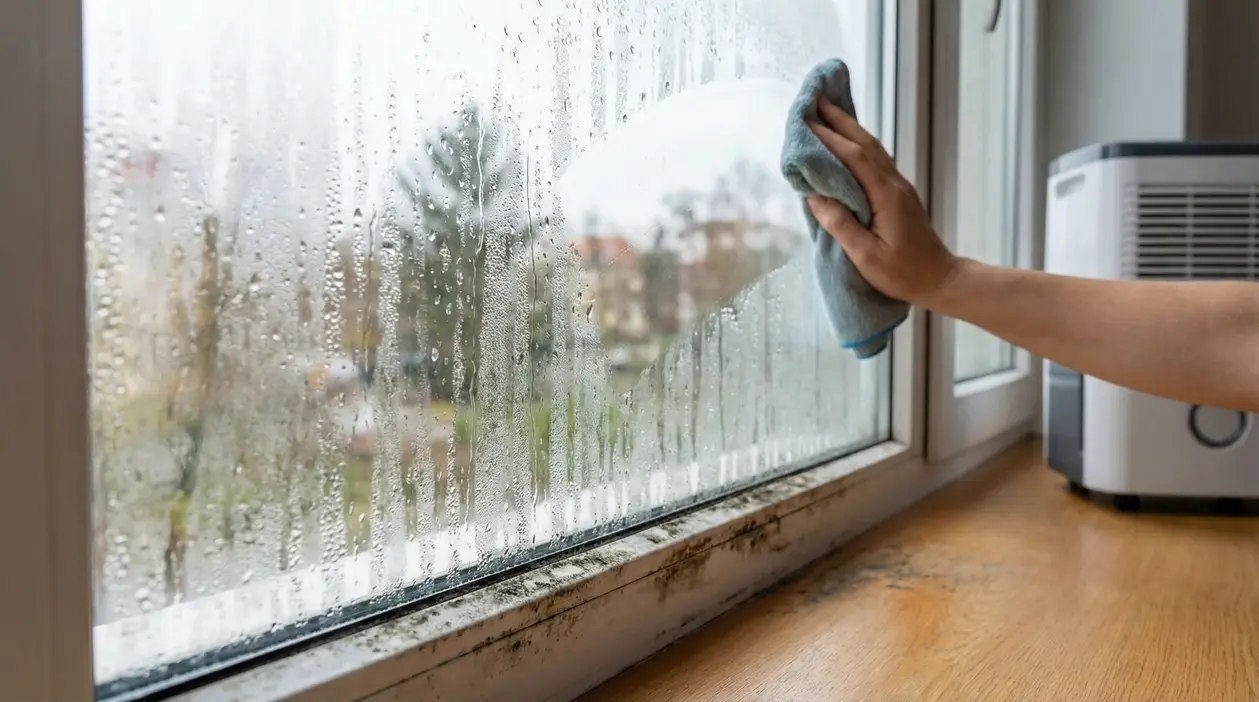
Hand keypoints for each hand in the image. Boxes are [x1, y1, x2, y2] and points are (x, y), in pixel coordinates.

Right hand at [806, 99, 962, 306]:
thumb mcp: (866, 256)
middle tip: (816, 100)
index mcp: (886, 196)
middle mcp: (894, 184)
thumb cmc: (903, 273)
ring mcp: (898, 187)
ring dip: (850, 128)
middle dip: (840, 121)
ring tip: (829, 112)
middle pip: (865, 144)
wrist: (940, 279)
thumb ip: (840, 224)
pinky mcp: (898, 195)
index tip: (807, 121)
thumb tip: (815, 197)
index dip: (830, 138)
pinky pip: (876, 160)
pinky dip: (858, 145)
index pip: (853, 158)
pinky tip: (849, 142)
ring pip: (873, 149)